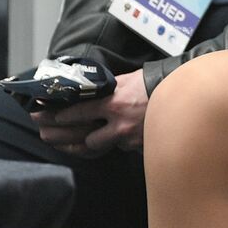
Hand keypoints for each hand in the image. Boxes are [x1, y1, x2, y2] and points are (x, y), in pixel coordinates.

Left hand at [33, 70, 148, 155]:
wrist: (182, 92)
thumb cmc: (153, 83)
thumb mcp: (126, 80)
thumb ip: (107, 89)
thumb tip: (85, 91)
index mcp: (114, 103)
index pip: (79, 113)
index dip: (59, 117)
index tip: (45, 117)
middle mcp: (120, 123)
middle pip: (84, 138)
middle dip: (63, 137)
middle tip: (45, 135)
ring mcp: (130, 137)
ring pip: (99, 147)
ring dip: (87, 144)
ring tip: (69, 142)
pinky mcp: (139, 145)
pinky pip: (118, 147)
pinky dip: (112, 143)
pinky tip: (103, 141)